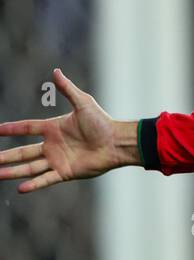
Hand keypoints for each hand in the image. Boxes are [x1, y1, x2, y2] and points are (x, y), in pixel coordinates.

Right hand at [0, 69, 137, 192]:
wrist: (117, 142)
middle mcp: (53, 145)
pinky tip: (20, 188)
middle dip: (5, 156)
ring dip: (13, 171)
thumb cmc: (103, 122)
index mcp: (54, 128)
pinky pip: (46, 179)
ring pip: (30, 167)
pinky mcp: (66, 172)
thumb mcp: (83, 103)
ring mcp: (58, 160)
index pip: (27, 127)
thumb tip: (56, 71)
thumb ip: (67, 89)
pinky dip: (34, 184)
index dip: (11, 129)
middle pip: (23, 152)